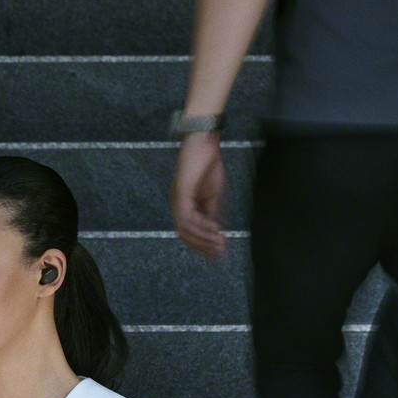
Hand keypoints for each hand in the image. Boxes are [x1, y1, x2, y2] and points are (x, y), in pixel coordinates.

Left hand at [171, 133, 226, 256]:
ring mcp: (177, 200)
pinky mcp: (180, 193)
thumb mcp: (213, 194)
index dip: (202, 246)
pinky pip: (188, 217)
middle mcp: (176, 205)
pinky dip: (202, 225)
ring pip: (185, 229)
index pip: (189, 233)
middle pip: (185, 236)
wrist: (204, 142)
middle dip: (203, 246)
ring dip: (203, 238)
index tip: (219, 254)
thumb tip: (218, 232)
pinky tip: (215, 228)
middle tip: (220, 253)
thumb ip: (212, 213)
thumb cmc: (208, 164)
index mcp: (183, 206)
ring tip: (220, 242)